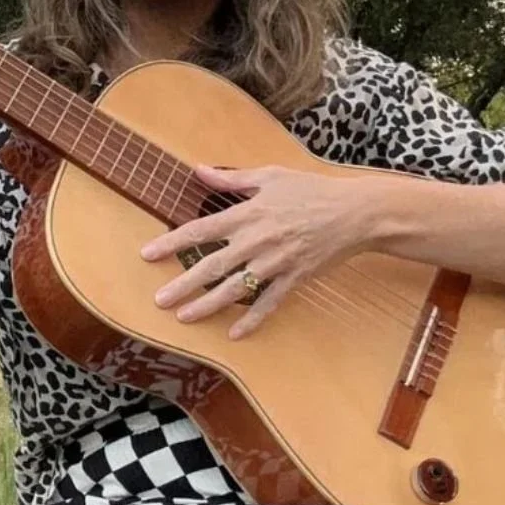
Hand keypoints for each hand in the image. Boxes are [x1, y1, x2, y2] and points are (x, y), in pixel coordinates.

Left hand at [139, 164, 374, 338]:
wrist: (356, 213)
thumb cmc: (312, 189)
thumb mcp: (270, 176)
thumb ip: (231, 178)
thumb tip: (197, 170)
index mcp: (248, 213)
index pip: (201, 230)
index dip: (172, 242)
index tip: (148, 254)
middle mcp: (257, 240)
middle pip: (212, 265)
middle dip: (183, 284)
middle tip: (159, 300)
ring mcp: (276, 262)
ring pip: (236, 288)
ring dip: (208, 305)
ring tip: (184, 317)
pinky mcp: (294, 278)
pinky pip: (269, 302)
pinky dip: (252, 319)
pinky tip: (234, 333)